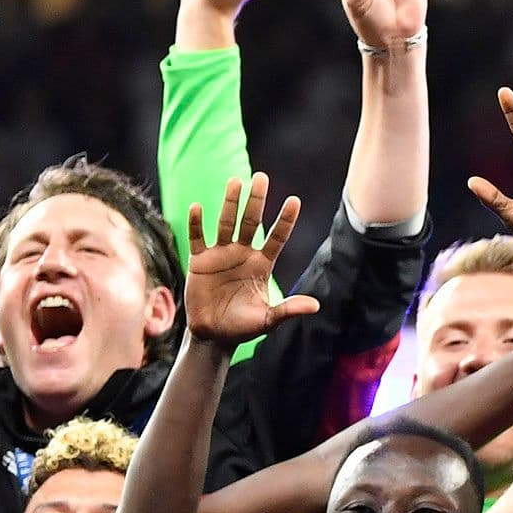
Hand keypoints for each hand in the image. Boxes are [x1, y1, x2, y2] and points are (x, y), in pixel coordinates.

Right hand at [181, 176, 319, 345]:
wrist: (214, 334)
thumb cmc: (243, 327)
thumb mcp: (268, 319)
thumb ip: (289, 310)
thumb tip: (315, 306)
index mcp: (262, 265)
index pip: (277, 237)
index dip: (285, 220)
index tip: (294, 200)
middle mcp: (243, 254)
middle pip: (251, 222)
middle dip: (256, 201)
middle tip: (261, 177)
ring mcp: (221, 255)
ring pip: (226, 224)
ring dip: (230, 203)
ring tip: (235, 181)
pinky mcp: (199, 261)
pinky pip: (198, 238)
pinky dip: (197, 224)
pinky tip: (198, 207)